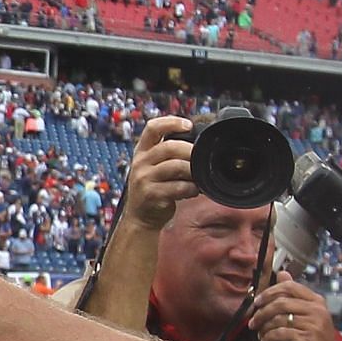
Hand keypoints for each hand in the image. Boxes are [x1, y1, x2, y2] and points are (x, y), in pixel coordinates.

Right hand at [122, 115, 197, 231]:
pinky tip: (193, 191)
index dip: (171, 122)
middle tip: (201, 159)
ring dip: (193, 171)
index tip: (188, 125)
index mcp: (142, 151)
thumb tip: (196, 146)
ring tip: (199, 177)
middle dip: (190, 151)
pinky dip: (191, 188)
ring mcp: (144, 179)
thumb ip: (167, 155)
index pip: (152, 128)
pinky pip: (178, 187)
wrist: (140, 218)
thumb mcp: (152, 167)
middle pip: (169, 147)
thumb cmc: (152, 189)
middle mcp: (140, 163)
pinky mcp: (152, 195)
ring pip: (176, 167)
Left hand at [247, 271, 341, 340]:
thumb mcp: (312, 313)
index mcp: (316, 301)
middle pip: (281, 302)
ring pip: (279, 319)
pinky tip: (265, 340)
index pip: (290, 286)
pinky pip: (281, 333)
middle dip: (262, 311)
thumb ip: (296, 295)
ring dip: (264, 326)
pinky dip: (269, 337)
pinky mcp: (307, 340)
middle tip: (253, 319)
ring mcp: (312, 325)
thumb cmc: (319, 338)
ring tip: (259, 332)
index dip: (270, 292)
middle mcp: (316, 310)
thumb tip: (282, 274)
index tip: (258, 300)